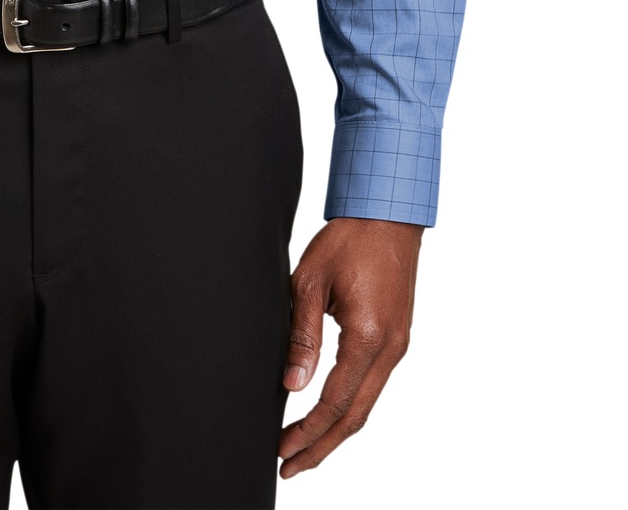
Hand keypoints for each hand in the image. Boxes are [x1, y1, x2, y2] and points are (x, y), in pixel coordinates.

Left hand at [277, 216, 421, 478]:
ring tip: (304, 449)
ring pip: (366, 404)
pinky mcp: (397, 338)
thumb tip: (292, 384)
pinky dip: (349, 407)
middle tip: (290, 466)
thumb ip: (302, 335)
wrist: (388, 213)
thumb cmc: (349, 239)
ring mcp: (398, 346)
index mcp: (369, 336)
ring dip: (336, 431)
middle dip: (321, 447)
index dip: (307, 432)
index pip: (335, 402)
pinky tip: (329, 413)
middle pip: (355, 417)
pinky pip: (373, 385)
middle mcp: (390, 349)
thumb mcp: (310, 280)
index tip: (282, 450)